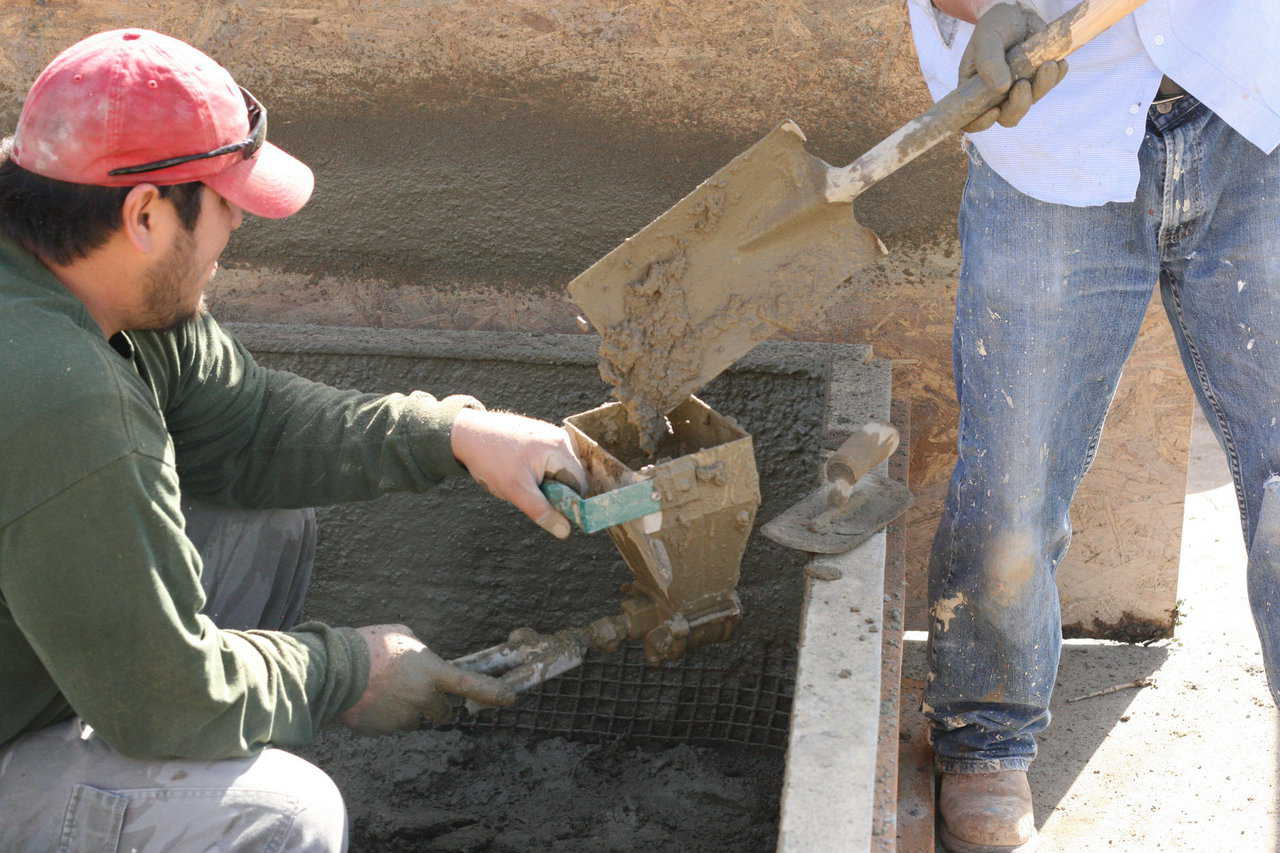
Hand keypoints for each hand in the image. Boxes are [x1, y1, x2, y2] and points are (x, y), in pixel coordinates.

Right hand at [338, 624, 514, 734]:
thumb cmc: (368, 647)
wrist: (334, 670)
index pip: (471, 684)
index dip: (493, 693)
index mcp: (432, 672)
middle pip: (442, 711)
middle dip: (434, 704)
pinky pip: (392, 724)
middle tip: (413, 688)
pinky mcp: (386, 730)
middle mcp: (424, 698)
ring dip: (405, 707)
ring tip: (381, 687)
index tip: (511, 699)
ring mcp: (405, 717)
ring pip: (414, 717)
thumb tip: (423, 660)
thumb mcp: (402, 636)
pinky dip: (385, 714)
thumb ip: (421, 651)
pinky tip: (369, 698)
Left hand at [450, 408, 587, 539]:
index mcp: (559, 449)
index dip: (567, 502)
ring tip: (518, 478)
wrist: (466, 433)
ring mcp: (549, 434)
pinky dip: (535, 470)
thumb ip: (542, 511)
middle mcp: (560, 438)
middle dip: (552, 490)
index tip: (547, 509)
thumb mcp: (516, 490)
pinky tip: (515, 469)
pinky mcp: (538, 434)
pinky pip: (547, 460)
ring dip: (542, 481)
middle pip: (569, 476)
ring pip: (556, 469)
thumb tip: (565, 532)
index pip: (579, 484)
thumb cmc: (492, 460)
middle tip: (527, 492)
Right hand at [960, 2, 1067, 131]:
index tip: (994, 110)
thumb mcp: (987, 38)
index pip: (972, 120)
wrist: (1017, 10)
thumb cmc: (996, 25)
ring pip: (1030, 102)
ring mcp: (1017, 89)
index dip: (982, 123)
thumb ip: (989, 62)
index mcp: (973, 90)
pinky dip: (1055, 77)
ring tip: (1048, 64)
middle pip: (1008, 117)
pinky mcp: (1037, 80)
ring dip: (1041, 87)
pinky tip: (1057, 62)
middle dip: (1018, 105)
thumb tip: (1001, 88)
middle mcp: (995, 95)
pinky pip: (1049, 86)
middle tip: (1023, 85)